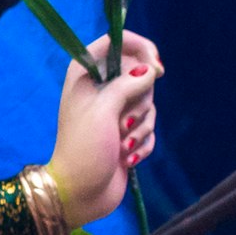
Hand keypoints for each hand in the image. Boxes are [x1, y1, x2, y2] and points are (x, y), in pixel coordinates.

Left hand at [50, 34, 159, 224]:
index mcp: (84, 75)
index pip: (115, 41)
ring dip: (141, 127)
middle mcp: (100, 89)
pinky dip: (143, 143)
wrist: (79, 193)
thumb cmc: (84, 148)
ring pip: (148, 104)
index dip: (140, 48)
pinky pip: (149, 128)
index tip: (156, 68)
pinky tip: (127, 158)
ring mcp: (114, 112)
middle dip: (140, 102)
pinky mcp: (126, 134)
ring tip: (121, 145)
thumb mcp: (104, 109)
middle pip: (140, 75)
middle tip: (123, 122)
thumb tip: (151, 70)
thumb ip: (129, 83)